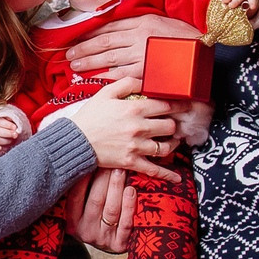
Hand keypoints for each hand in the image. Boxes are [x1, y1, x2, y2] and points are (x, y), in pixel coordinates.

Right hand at [0, 108, 28, 155]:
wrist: (6, 137)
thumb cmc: (8, 128)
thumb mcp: (9, 122)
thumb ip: (10, 119)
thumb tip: (10, 119)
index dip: (7, 125)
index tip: (14, 127)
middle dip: (7, 133)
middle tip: (15, 135)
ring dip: (5, 141)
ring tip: (12, 140)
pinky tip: (0, 148)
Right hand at [51, 76, 183, 179]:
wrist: (75, 140)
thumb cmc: (90, 116)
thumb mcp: (105, 93)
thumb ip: (127, 83)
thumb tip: (144, 80)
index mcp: (134, 108)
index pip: (166, 105)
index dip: (178, 104)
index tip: (183, 105)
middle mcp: (139, 127)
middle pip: (170, 126)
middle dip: (174, 124)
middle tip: (174, 124)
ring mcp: (136, 146)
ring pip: (166, 147)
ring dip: (172, 144)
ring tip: (172, 141)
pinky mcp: (131, 162)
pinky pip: (154, 170)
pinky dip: (167, 174)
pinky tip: (176, 177)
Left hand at [63, 14, 193, 79]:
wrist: (204, 47)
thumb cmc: (183, 35)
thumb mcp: (159, 21)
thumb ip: (138, 25)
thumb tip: (118, 29)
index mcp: (140, 22)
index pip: (108, 27)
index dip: (90, 34)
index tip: (76, 39)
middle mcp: (138, 36)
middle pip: (103, 42)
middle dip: (83, 49)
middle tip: (68, 55)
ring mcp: (142, 53)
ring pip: (109, 58)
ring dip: (89, 62)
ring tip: (74, 66)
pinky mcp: (147, 70)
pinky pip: (122, 73)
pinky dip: (106, 76)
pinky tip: (94, 78)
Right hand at [67, 169, 136, 251]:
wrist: (109, 246)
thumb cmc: (96, 221)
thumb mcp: (82, 210)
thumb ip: (82, 193)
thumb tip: (86, 164)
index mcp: (73, 222)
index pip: (75, 197)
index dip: (83, 179)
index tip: (91, 161)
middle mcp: (86, 232)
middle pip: (96, 201)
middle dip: (104, 179)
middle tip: (111, 162)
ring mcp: (104, 239)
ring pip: (111, 210)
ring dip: (117, 188)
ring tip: (121, 171)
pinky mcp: (120, 244)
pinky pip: (126, 223)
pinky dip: (129, 205)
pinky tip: (131, 190)